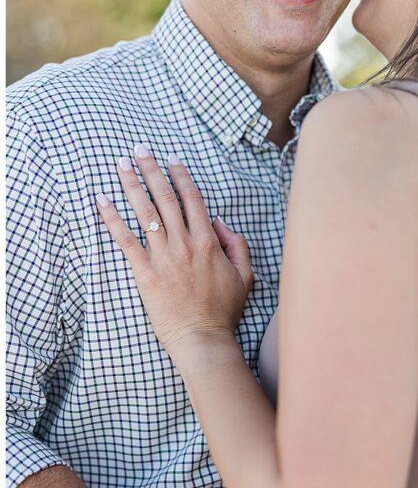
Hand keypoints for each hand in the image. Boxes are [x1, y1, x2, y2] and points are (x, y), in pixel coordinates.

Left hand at [97, 146, 252, 353]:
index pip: (193, 201)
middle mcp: (185, 245)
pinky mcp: (145, 273)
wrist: (203, 338)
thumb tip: (219, 222)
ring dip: (131, 185)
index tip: (171, 159)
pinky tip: (102, 200)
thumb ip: (235, 244)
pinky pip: (126, 240)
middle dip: (152, 171)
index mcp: (209, 243)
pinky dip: (113, 218)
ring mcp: (163, 258)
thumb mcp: (245, 275)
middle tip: (139, 149)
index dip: (181, 177)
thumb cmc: (224, 310)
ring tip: (120, 164)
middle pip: (165, 199)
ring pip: (145, 213)